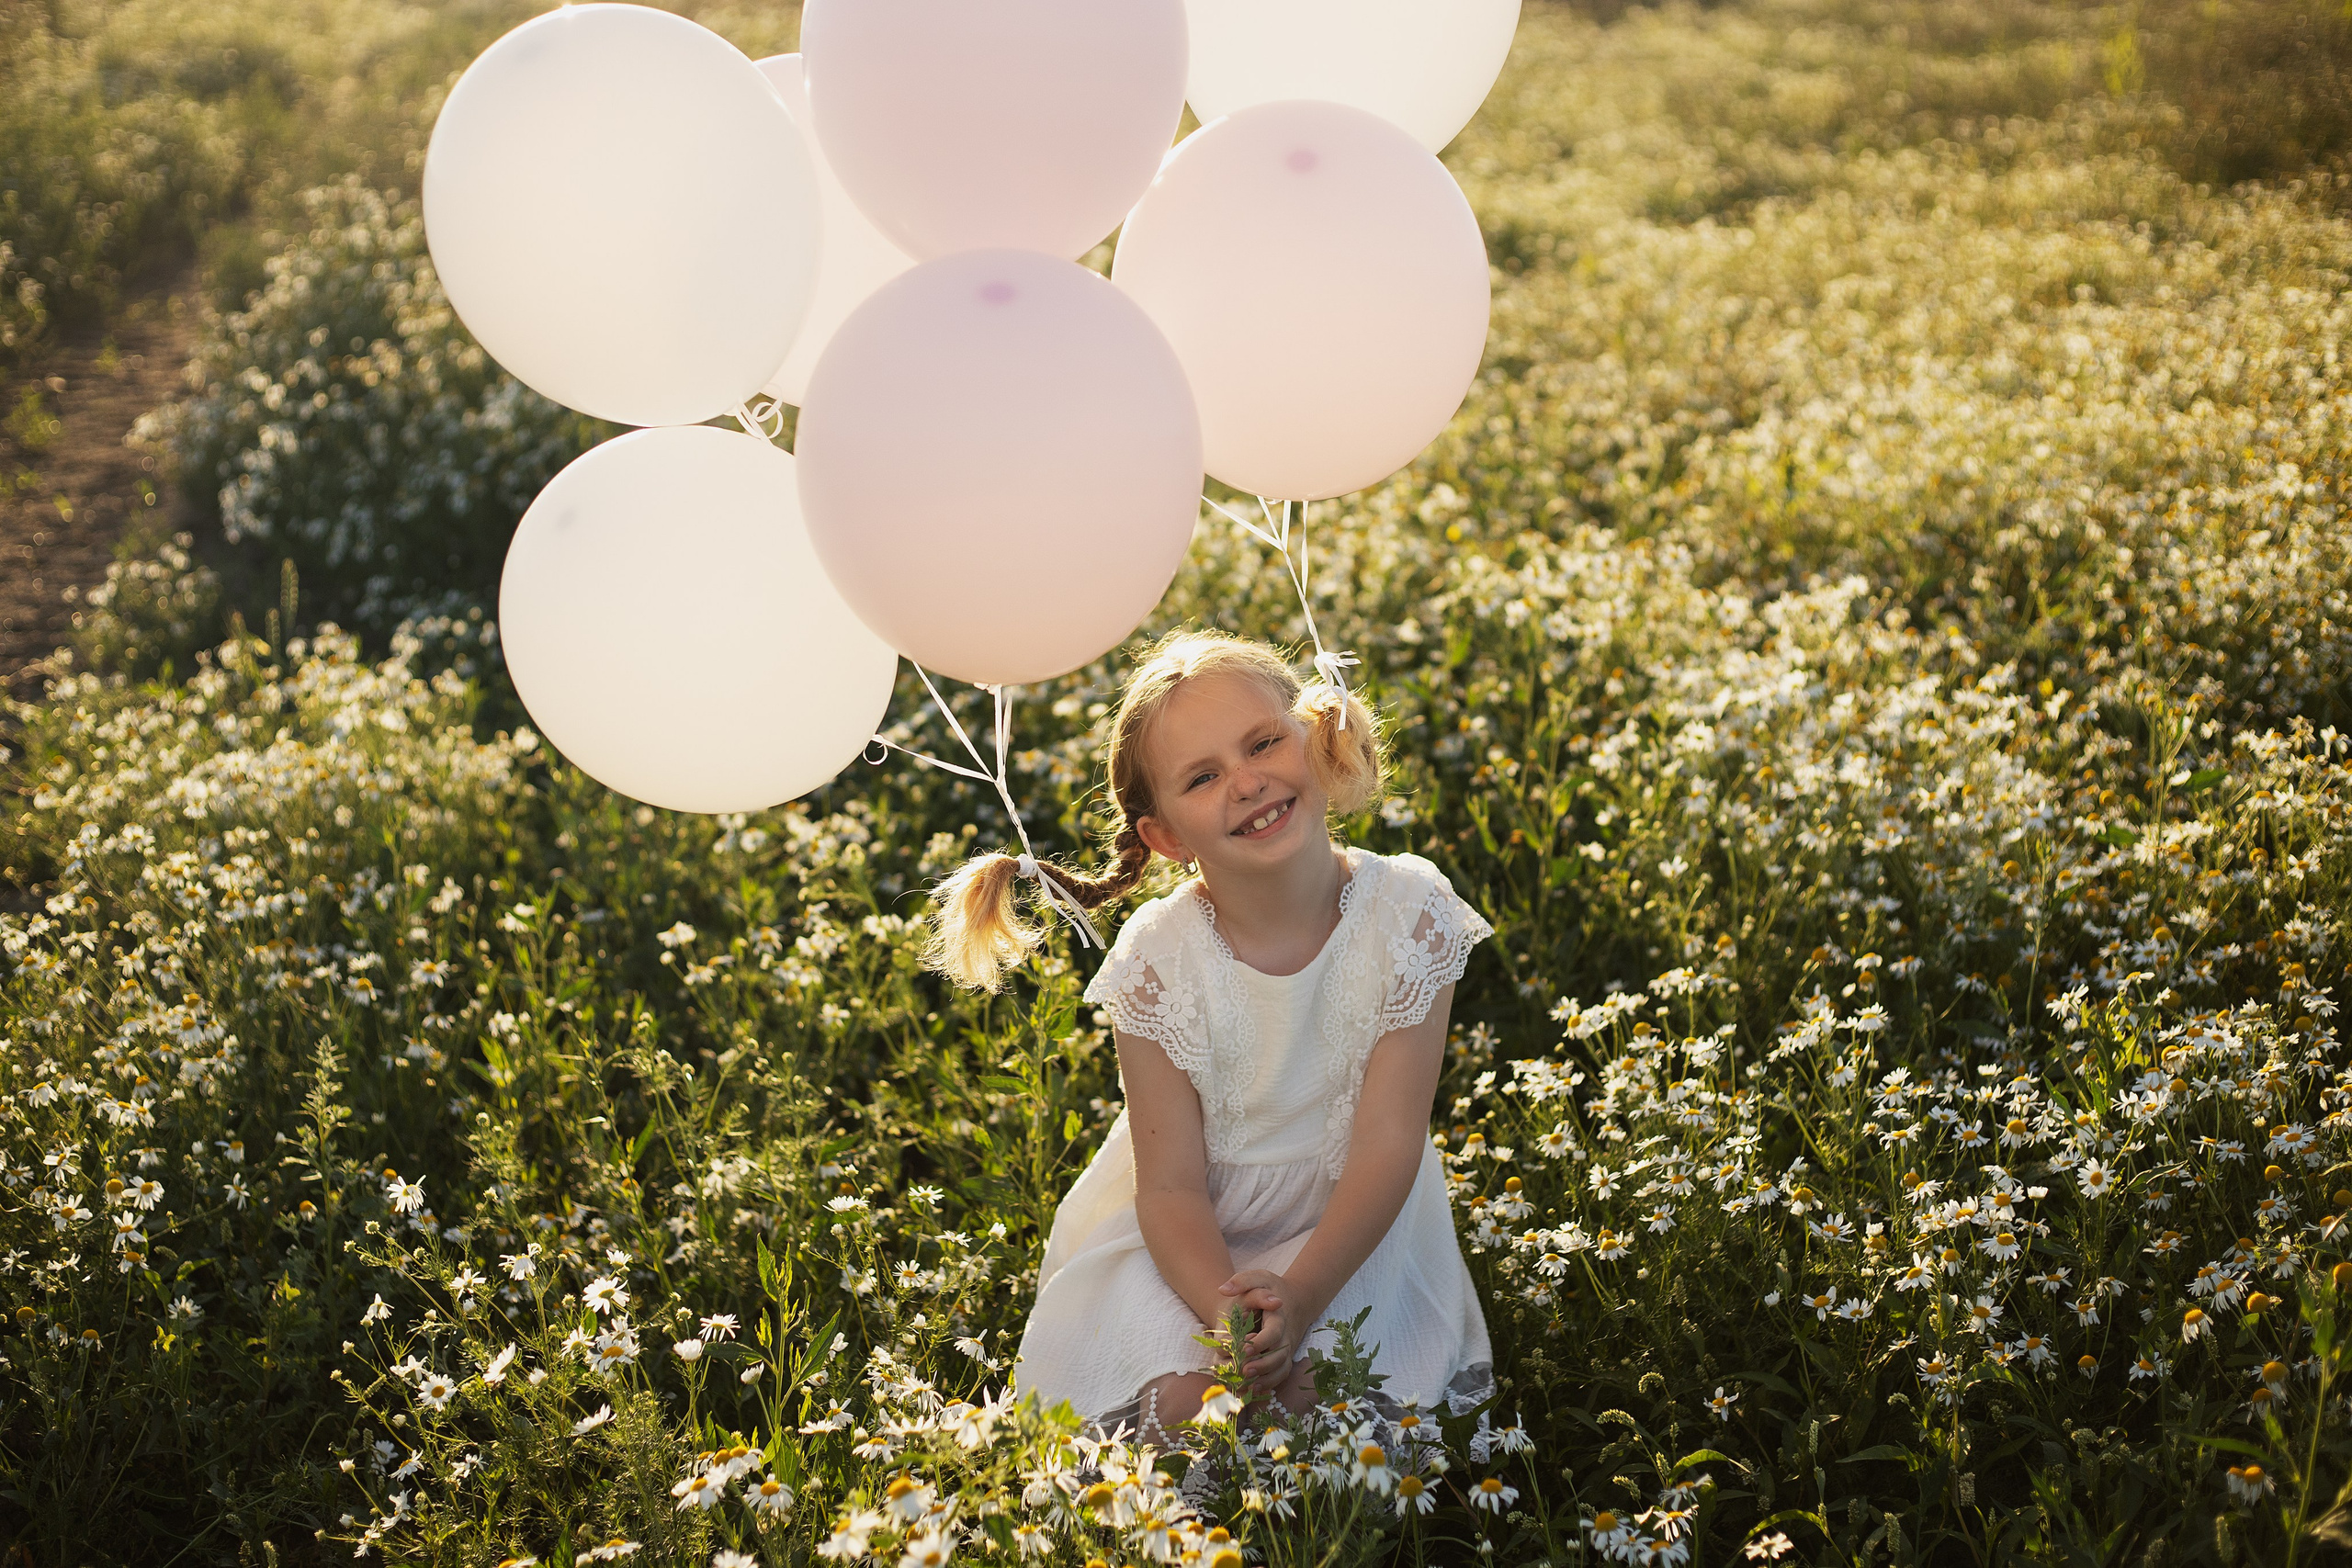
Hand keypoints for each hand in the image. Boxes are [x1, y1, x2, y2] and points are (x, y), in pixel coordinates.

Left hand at [1218, 1269, 1317, 1395]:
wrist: (1293, 1299)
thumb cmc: (1271, 1288)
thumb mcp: (1259, 1277)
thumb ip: (1243, 1280)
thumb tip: (1224, 1289)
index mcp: (1279, 1318)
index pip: (1273, 1333)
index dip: (1260, 1342)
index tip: (1244, 1347)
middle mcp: (1285, 1336)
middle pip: (1279, 1356)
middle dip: (1262, 1366)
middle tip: (1243, 1370)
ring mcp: (1286, 1349)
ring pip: (1281, 1369)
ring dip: (1265, 1379)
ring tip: (1247, 1384)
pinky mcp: (1283, 1358)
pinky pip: (1280, 1375)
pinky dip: (1269, 1384)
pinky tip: (1252, 1390)